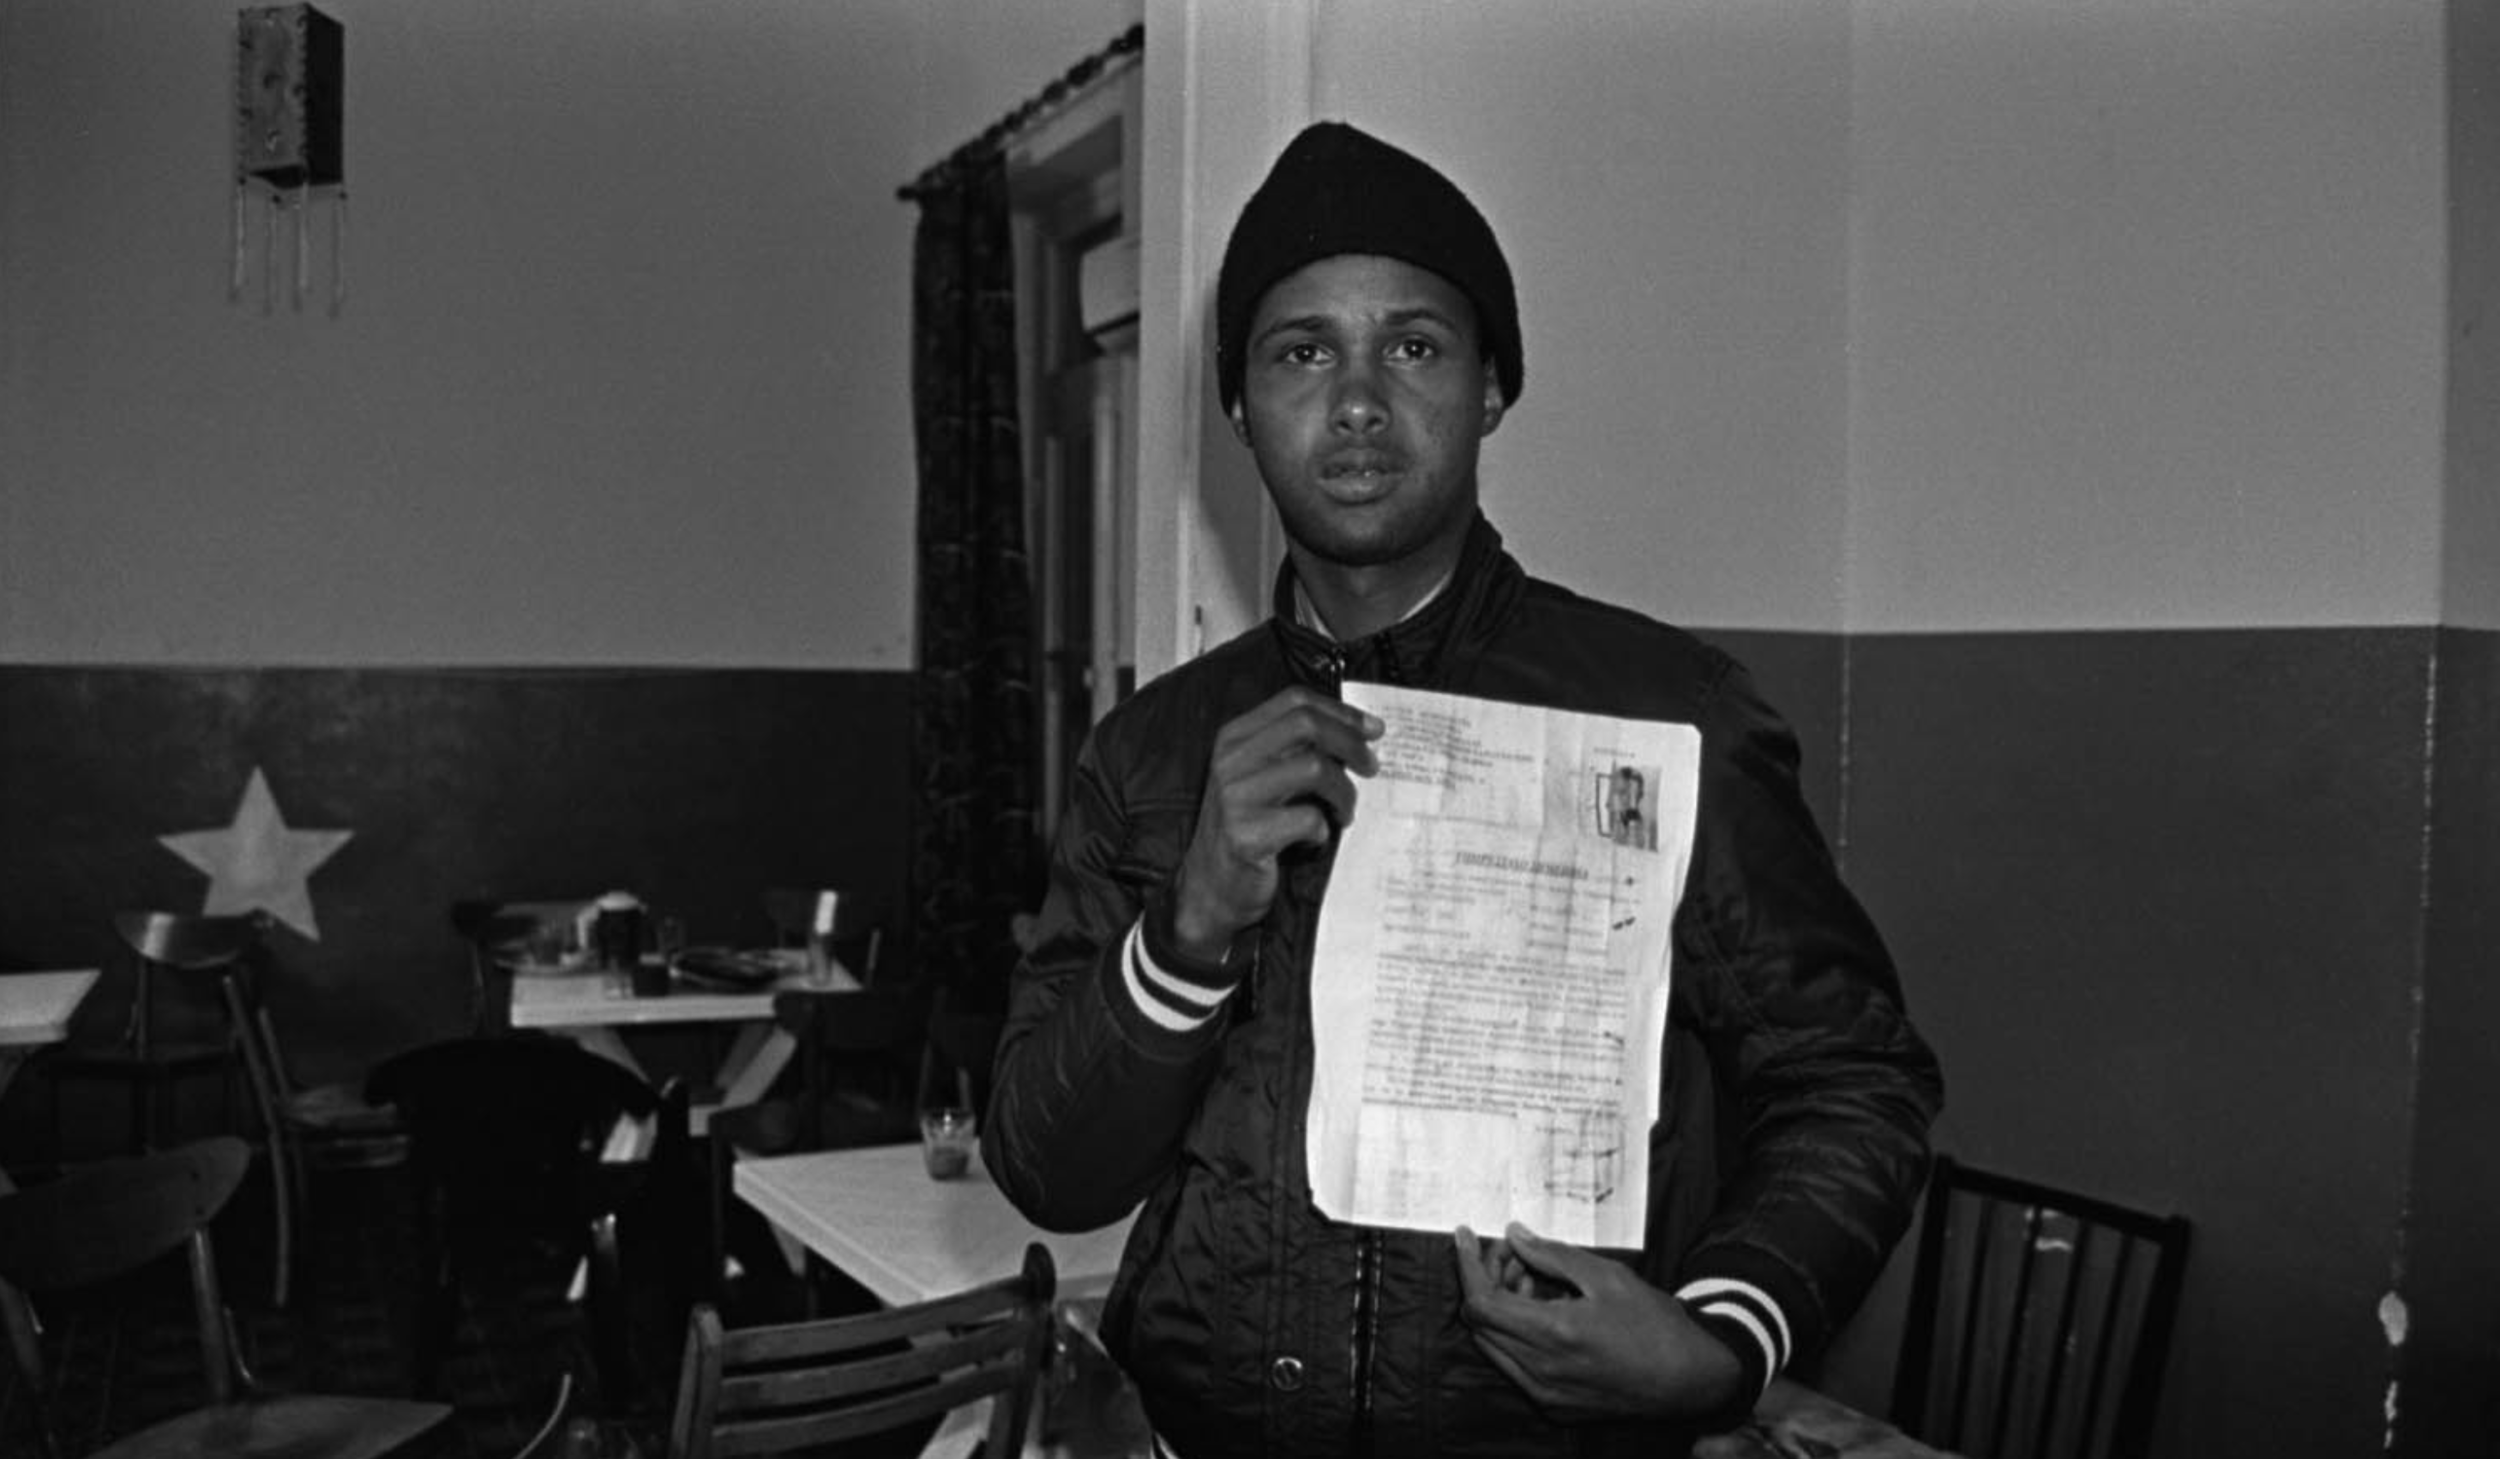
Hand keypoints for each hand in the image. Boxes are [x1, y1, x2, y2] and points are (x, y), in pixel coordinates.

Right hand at [1171, 687, 1381, 958]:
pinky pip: (1309, 818)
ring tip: (1345, 812)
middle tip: (1371, 768)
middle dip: (1351, 744)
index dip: (1341, 711)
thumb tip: (1360, 733)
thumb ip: (1295, 751)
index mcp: (1235, 738)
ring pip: (1315, 768)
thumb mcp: (1262, 777)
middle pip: (1306, 725)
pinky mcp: (1246, 835)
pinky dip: (1324, 829)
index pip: (1295, 701)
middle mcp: (1230, 760)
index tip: (1374, 730)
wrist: (1210, 887)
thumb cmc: (1248, 829)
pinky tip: (1316, 840)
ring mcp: (1235, 797)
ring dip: (1344, 792)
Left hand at [1453, 1222, 1743, 1422]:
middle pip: (1479, 1323)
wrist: (1689, 1380)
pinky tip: (1542, 1312)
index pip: (1480, 1301)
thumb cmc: (1655, 1325)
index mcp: (1552, 1335)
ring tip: (1532, 1280)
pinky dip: (1514, 1334)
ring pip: (1493, 1345)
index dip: (1467, 1264)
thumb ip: (1552, 1256)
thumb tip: (1514, 1235)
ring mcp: (1545, 1395)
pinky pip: (1514, 1366)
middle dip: (1486, 1280)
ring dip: (1499, 1308)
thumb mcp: (1606, 1277)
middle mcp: (1540, 1372)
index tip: (1464, 1234)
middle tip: (1511, 1254)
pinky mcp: (1553, 1407)